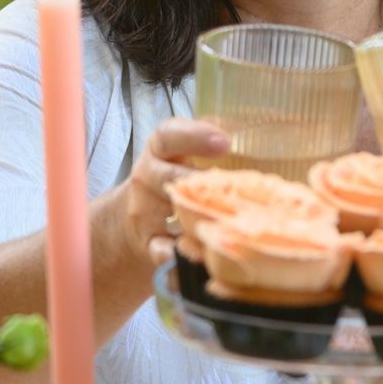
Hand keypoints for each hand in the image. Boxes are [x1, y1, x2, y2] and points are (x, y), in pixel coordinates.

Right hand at [102, 117, 229, 267]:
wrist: (136, 214)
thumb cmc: (173, 176)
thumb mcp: (181, 151)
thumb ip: (207, 137)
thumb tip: (246, 127)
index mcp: (160, 150)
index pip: (168, 136)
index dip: (194, 136)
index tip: (224, 142)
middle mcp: (148, 178)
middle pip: (167, 176)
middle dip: (196, 179)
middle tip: (227, 183)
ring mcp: (145, 211)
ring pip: (167, 214)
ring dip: (193, 217)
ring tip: (221, 220)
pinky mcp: (148, 242)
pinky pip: (160, 250)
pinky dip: (177, 255)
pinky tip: (199, 257)